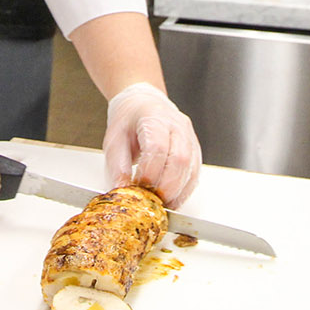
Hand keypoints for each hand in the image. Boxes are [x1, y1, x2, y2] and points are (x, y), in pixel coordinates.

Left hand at [102, 83, 200, 207]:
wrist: (144, 104)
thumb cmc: (129, 120)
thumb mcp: (114, 139)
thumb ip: (117, 165)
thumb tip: (120, 190)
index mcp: (154, 117)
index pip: (158, 147)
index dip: (149, 171)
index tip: (138, 186)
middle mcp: (178, 126)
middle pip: (180, 160)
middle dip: (166, 187)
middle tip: (150, 201)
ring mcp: (190, 138)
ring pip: (191, 169)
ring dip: (176, 192)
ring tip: (159, 204)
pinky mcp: (195, 151)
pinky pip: (195, 174)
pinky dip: (183, 192)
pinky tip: (170, 200)